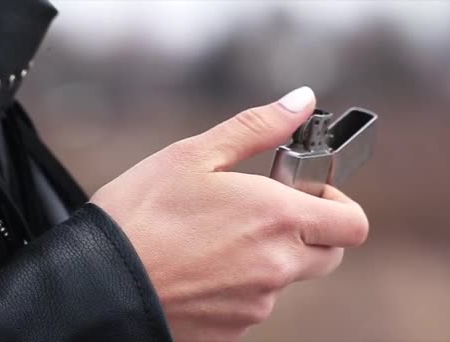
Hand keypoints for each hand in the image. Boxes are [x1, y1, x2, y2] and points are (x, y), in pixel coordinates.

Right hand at [91, 86, 368, 341]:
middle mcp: (276, 266)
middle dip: (308, 231)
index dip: (338, 204)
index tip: (307, 191)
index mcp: (277, 217)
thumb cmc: (139, 214)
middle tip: (263, 212)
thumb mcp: (194, 155)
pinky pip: (252, 304)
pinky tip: (198, 267)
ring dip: (267, 257)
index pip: (352, 224)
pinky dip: (238, 285)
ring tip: (213, 238)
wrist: (96, 282)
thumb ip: (258, 128)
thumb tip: (299, 101)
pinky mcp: (232, 331)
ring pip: (285, 279)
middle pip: (328, 255)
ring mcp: (256, 304)